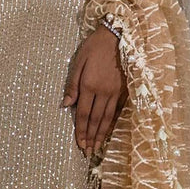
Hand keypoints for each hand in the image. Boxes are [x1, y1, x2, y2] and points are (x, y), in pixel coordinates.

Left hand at [62, 26, 125, 155]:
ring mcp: (116, 91)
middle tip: (88, 152)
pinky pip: (117, 110)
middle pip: (95, 120)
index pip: (83, 114)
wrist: (118, 36)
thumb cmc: (94, 47)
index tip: (79, 144)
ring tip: (98, 147)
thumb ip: (72, 85)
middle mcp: (103, 91)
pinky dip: (113, 122)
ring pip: (108, 117)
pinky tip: (109, 130)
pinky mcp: (124, 89)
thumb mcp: (78, 62)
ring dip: (102, 134)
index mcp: (89, 85)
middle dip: (91, 137)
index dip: (80, 131)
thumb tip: (65, 105)